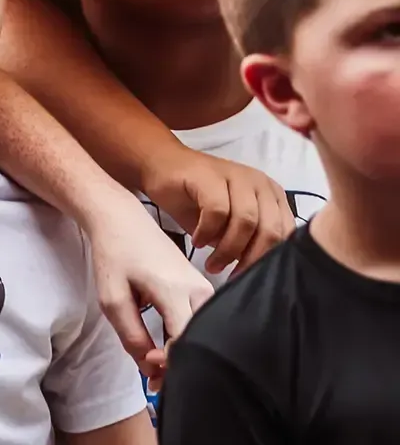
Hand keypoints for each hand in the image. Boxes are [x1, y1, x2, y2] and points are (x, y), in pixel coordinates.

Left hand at [87, 194, 214, 384]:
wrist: (123, 221)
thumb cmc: (115, 255)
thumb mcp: (112, 298)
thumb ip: (130, 335)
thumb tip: (150, 366)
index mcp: (176, 290)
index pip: (186, 340)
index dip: (169, 363)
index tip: (148, 368)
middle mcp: (200, 291)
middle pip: (200, 341)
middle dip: (178, 366)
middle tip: (153, 381)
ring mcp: (206, 289)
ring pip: (203, 335)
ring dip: (181, 354)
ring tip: (155, 368)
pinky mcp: (204, 290)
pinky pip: (200, 323)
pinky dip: (183, 340)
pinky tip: (163, 349)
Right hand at [140, 145, 295, 276]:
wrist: (159, 165)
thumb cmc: (194, 198)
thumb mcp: (226, 224)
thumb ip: (246, 240)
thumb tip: (255, 270)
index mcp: (271, 195)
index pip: (285, 232)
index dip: (269, 259)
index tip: (251, 278)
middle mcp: (259, 183)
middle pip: (269, 228)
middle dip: (251, 258)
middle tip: (232, 276)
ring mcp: (236, 176)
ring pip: (246, 221)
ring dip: (228, 249)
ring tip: (212, 264)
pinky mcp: (210, 176)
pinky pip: (217, 211)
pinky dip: (208, 232)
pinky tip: (197, 241)